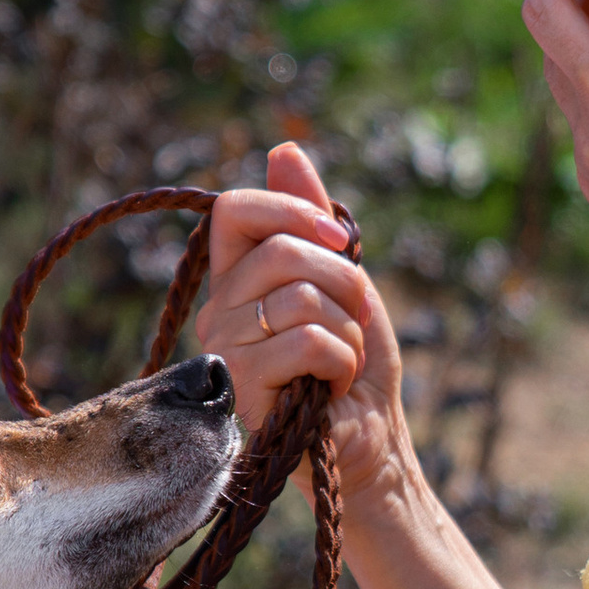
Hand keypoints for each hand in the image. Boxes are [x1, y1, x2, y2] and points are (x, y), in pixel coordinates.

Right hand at [194, 143, 413, 507]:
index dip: (290, 210)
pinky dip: (343, 362)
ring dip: (348, 331)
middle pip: (281, 252)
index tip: (340, 240)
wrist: (369, 441)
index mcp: (236, 279)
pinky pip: (307, 342)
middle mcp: (219, 310)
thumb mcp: (343, 279)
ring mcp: (225, 351)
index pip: (234, 210)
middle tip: (356, 318)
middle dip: (344, 282)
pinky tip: (332, 388)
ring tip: (341, 362)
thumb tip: (283, 148)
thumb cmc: (355, 363)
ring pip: (300, 299)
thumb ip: (312, 219)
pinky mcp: (241, 389)